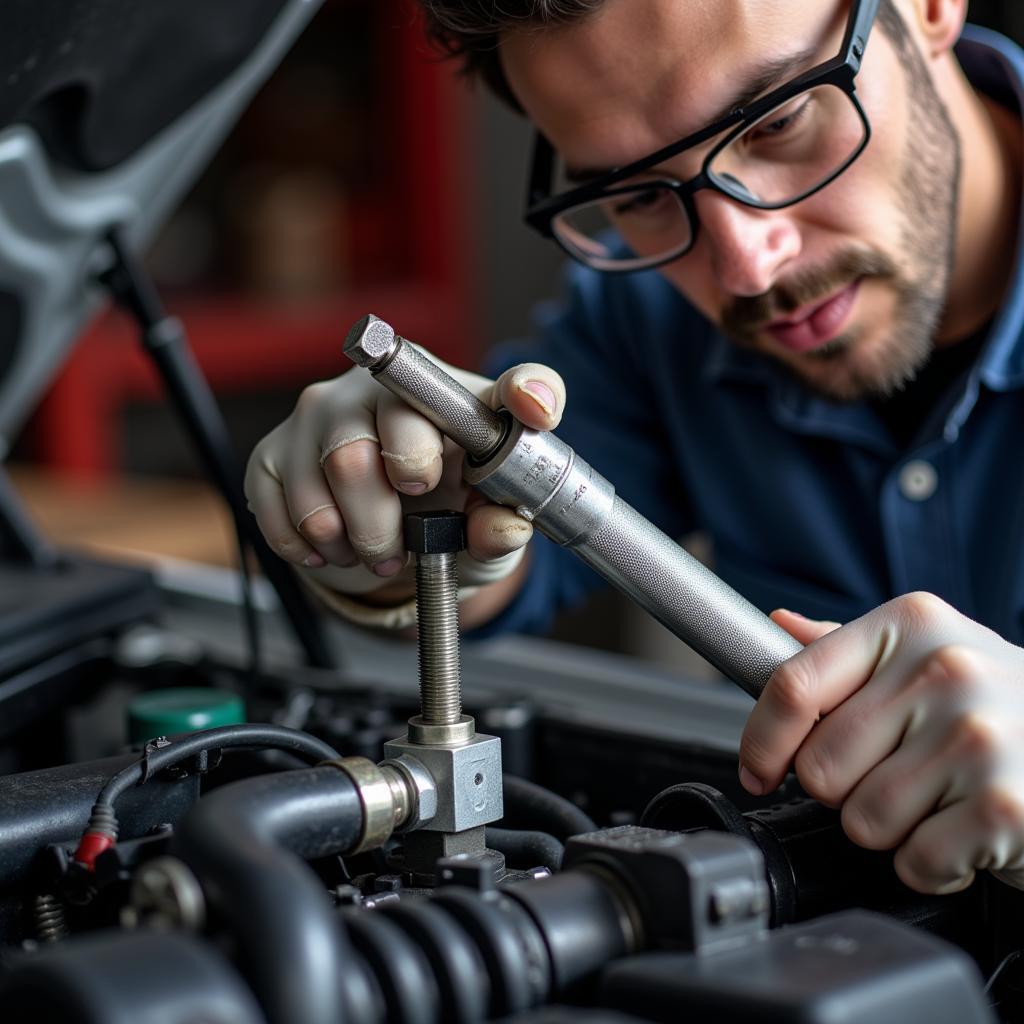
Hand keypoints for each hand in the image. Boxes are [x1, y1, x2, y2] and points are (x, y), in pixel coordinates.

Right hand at [244, 352, 565, 599]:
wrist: (391, 526)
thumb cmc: (450, 506)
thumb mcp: (486, 521)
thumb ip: (502, 523)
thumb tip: (506, 528)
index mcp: (455, 396)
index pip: (494, 381)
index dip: (515, 397)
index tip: (528, 418)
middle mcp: (384, 387)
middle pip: (365, 445)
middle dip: (378, 521)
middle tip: (395, 551)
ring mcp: (322, 410)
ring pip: (319, 475)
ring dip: (343, 537)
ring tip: (368, 550)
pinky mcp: (275, 446)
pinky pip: (273, 499)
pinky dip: (304, 542)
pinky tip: (332, 546)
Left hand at [739, 593, 1023, 893]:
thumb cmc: (996, 707)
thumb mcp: (926, 656)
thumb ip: (847, 648)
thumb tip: (778, 627)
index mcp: (910, 624)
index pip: (795, 685)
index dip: (762, 740)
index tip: (758, 770)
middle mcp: (945, 670)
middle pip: (819, 766)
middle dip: (844, 790)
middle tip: (896, 776)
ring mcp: (978, 736)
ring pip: (861, 819)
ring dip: (890, 829)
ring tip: (937, 801)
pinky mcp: (1004, 805)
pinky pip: (915, 860)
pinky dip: (931, 866)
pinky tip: (963, 833)